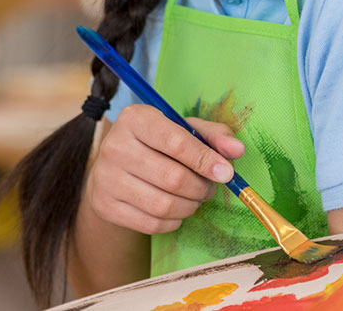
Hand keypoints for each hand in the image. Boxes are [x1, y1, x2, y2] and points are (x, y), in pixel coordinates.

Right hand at [85, 105, 244, 234]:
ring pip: (164, 205)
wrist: (113, 168)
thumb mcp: (183, 129)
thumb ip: (213, 136)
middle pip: (173, 178)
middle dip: (201, 188)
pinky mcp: (105, 205)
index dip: (205, 160)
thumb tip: (237, 150)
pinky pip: (152, 223)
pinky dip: (173, 221)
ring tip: (194, 198)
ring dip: (190, 206)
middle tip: (209, 188)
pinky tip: (175, 210)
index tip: (226, 173)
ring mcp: (106, 178)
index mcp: (135, 119)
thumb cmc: (156, 145)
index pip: (176, 142)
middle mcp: (115, 146)